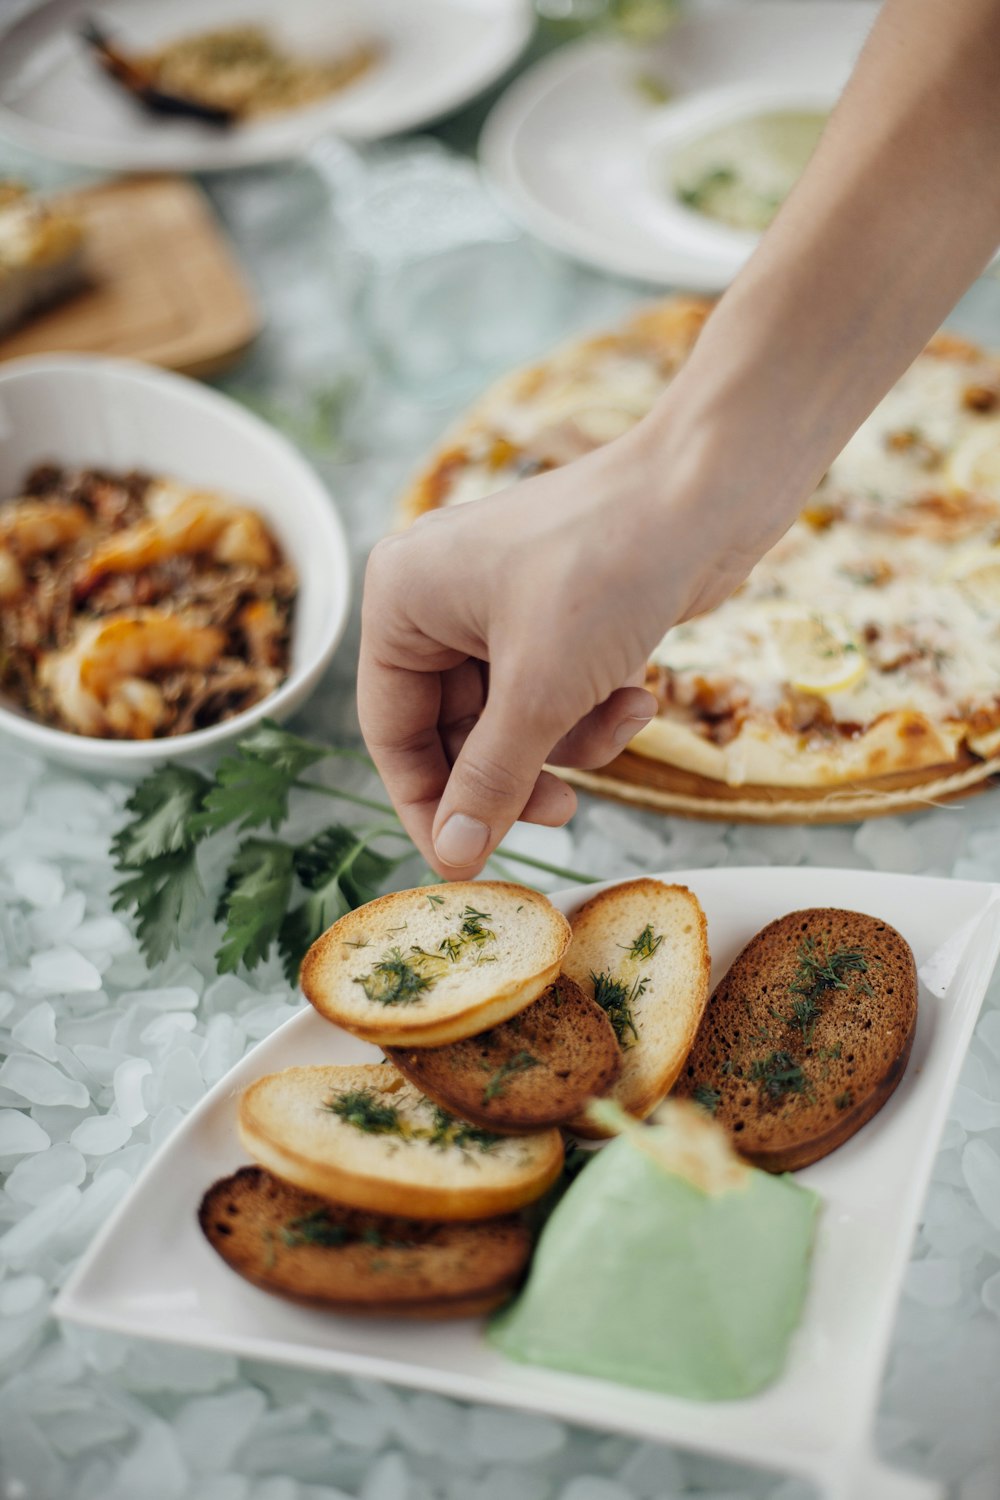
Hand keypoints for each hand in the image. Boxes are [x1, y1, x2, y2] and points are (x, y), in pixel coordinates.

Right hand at [358, 421, 729, 877]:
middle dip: (515, 773)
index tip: (466, 860)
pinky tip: (640, 696)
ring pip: (512, 720)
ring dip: (568, 742)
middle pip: (454, 732)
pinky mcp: (555, 613)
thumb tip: (452, 854)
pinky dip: (593, 708)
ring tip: (621, 725)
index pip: (391, 730)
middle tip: (564, 814)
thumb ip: (490, 780)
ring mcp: (498, 605)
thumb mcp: (540, 691)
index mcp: (402, 599)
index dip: (428, 803)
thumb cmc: (609, 565)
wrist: (712, 490)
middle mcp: (439, 600)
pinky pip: (554, 692)